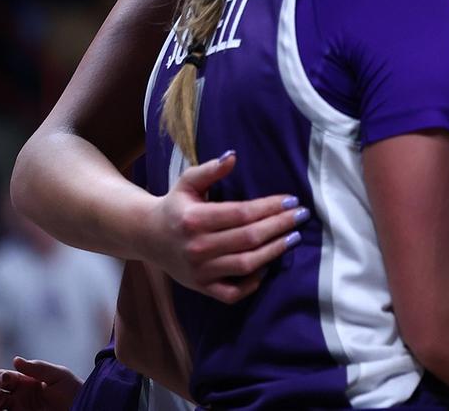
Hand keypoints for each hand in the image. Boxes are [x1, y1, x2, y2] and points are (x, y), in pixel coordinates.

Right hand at [0, 357, 80, 410]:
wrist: (83, 407)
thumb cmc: (73, 390)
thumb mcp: (58, 375)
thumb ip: (37, 368)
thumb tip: (15, 360)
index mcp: (26, 381)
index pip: (5, 377)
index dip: (0, 376)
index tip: (6, 378)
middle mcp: (20, 395)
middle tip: (2, 394)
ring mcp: (20, 409)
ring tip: (1, 402)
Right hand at [145, 150, 308, 302]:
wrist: (147, 236)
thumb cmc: (175, 206)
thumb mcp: (187, 183)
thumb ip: (210, 170)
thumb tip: (233, 156)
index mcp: (194, 219)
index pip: (241, 213)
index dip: (270, 207)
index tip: (292, 200)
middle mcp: (196, 247)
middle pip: (248, 238)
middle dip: (279, 226)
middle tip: (301, 216)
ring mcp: (199, 271)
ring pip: (245, 264)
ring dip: (274, 251)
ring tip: (293, 238)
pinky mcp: (201, 288)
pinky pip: (232, 293)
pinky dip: (252, 283)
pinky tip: (267, 266)